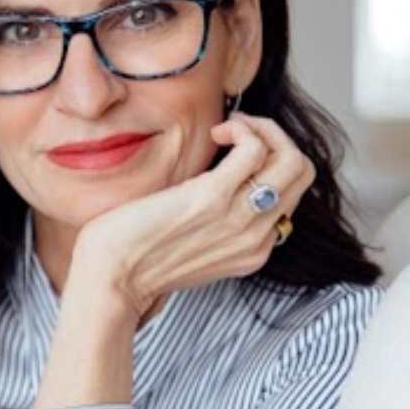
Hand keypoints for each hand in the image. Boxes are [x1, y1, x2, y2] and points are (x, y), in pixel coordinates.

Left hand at [69, 112, 315, 321]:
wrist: (108, 278)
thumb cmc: (132, 256)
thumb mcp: (189, 245)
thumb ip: (213, 224)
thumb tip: (216, 185)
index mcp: (252, 250)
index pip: (290, 196)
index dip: (269, 163)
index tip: (235, 151)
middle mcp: (255, 237)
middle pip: (301, 174)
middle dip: (276, 139)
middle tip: (236, 131)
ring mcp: (238, 218)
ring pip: (291, 159)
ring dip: (263, 129)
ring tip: (227, 129)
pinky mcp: (211, 197)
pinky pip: (255, 149)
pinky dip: (243, 129)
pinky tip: (216, 133)